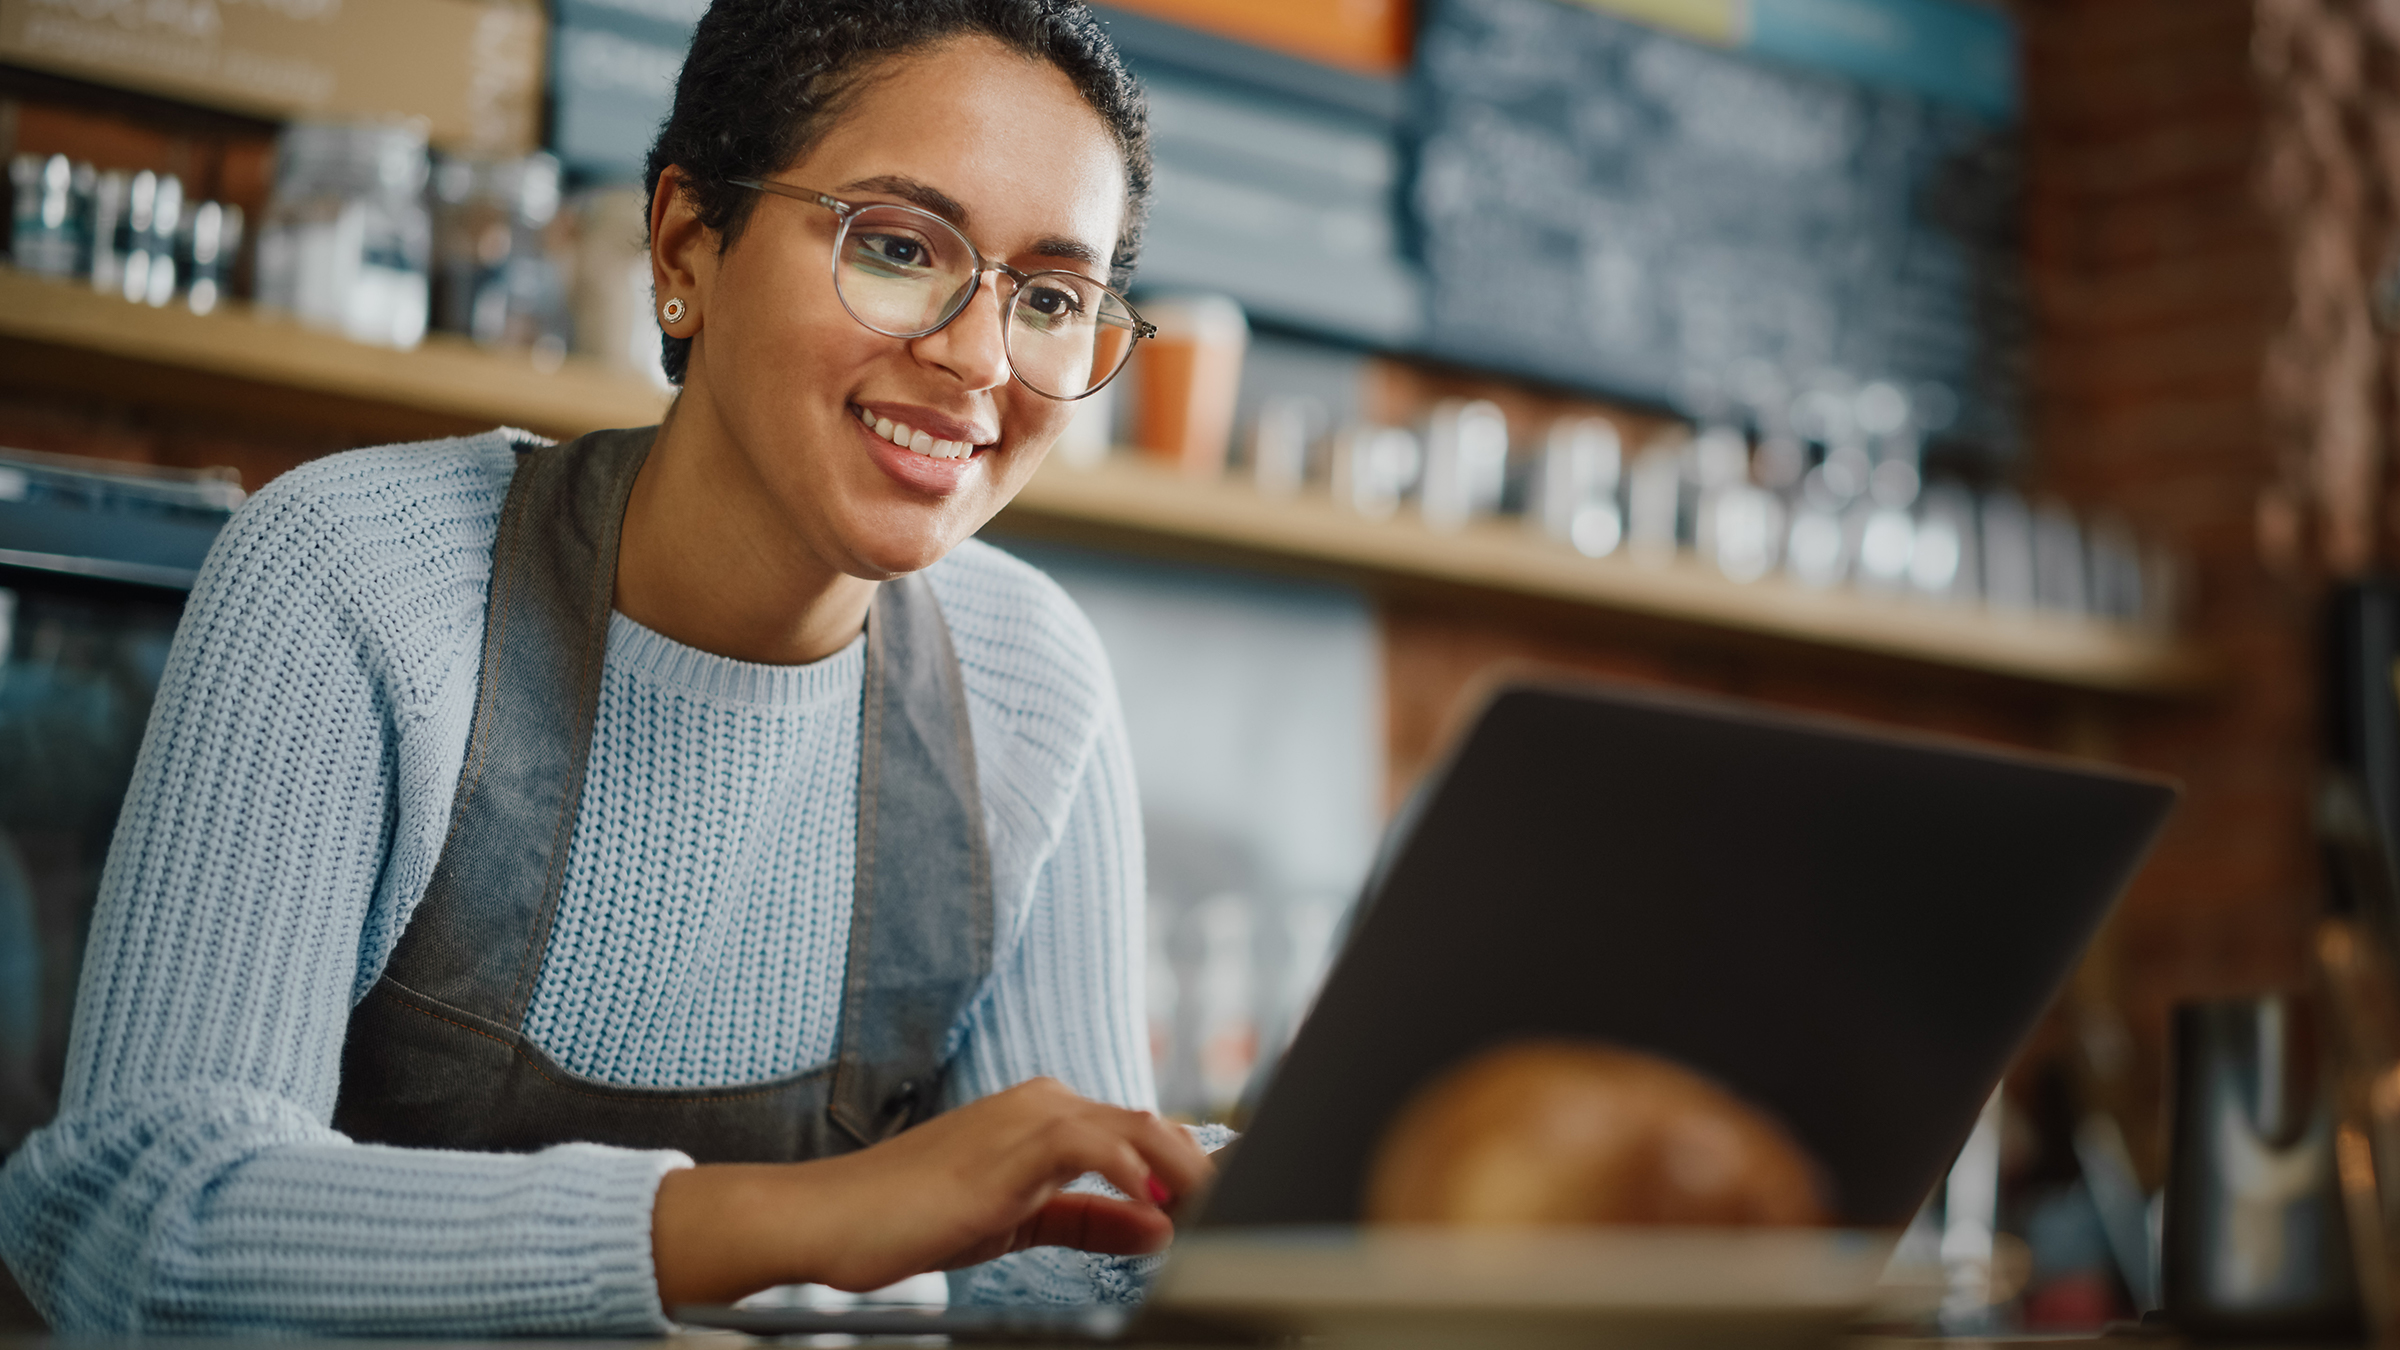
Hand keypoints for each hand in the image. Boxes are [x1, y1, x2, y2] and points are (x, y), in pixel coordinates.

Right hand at [651, 1077, 1214, 1305]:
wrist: (830, 1218)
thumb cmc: (912, 1217)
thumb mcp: (1018, 1224)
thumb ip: (1088, 1219)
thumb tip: (1159, 1225)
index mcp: (1044, 1117)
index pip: (1139, 1136)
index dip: (1191, 1168)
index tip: (1231, 1202)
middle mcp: (1042, 1104)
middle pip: (1148, 1126)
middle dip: (1201, 1169)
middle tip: (1243, 1210)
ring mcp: (1025, 1119)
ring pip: (1132, 1129)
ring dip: (1184, 1170)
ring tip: (1219, 1212)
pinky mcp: (1008, 1148)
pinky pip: (1091, 1146)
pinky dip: (1132, 1174)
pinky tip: (1156, 1206)